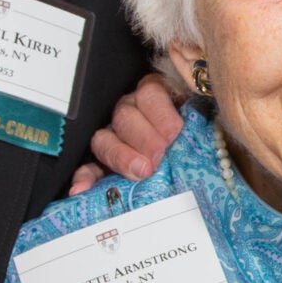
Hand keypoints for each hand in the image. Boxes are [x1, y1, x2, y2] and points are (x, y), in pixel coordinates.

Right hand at [71, 73, 187, 193]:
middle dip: (144, 137)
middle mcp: (131, 111)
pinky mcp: (102, 163)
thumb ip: (197, 126)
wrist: (194, 173)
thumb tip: (198, 130)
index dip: (160, 114)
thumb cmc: (199, 143)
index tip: (174, 134)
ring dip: (120, 156)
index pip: (150, 93)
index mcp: (157, 96)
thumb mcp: (200, 126)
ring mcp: (114, 137)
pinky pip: (88, 167)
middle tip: (158, 157)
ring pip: (104, 139)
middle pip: (125, 115)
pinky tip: (81, 188)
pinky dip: (85, 177)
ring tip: (139, 172)